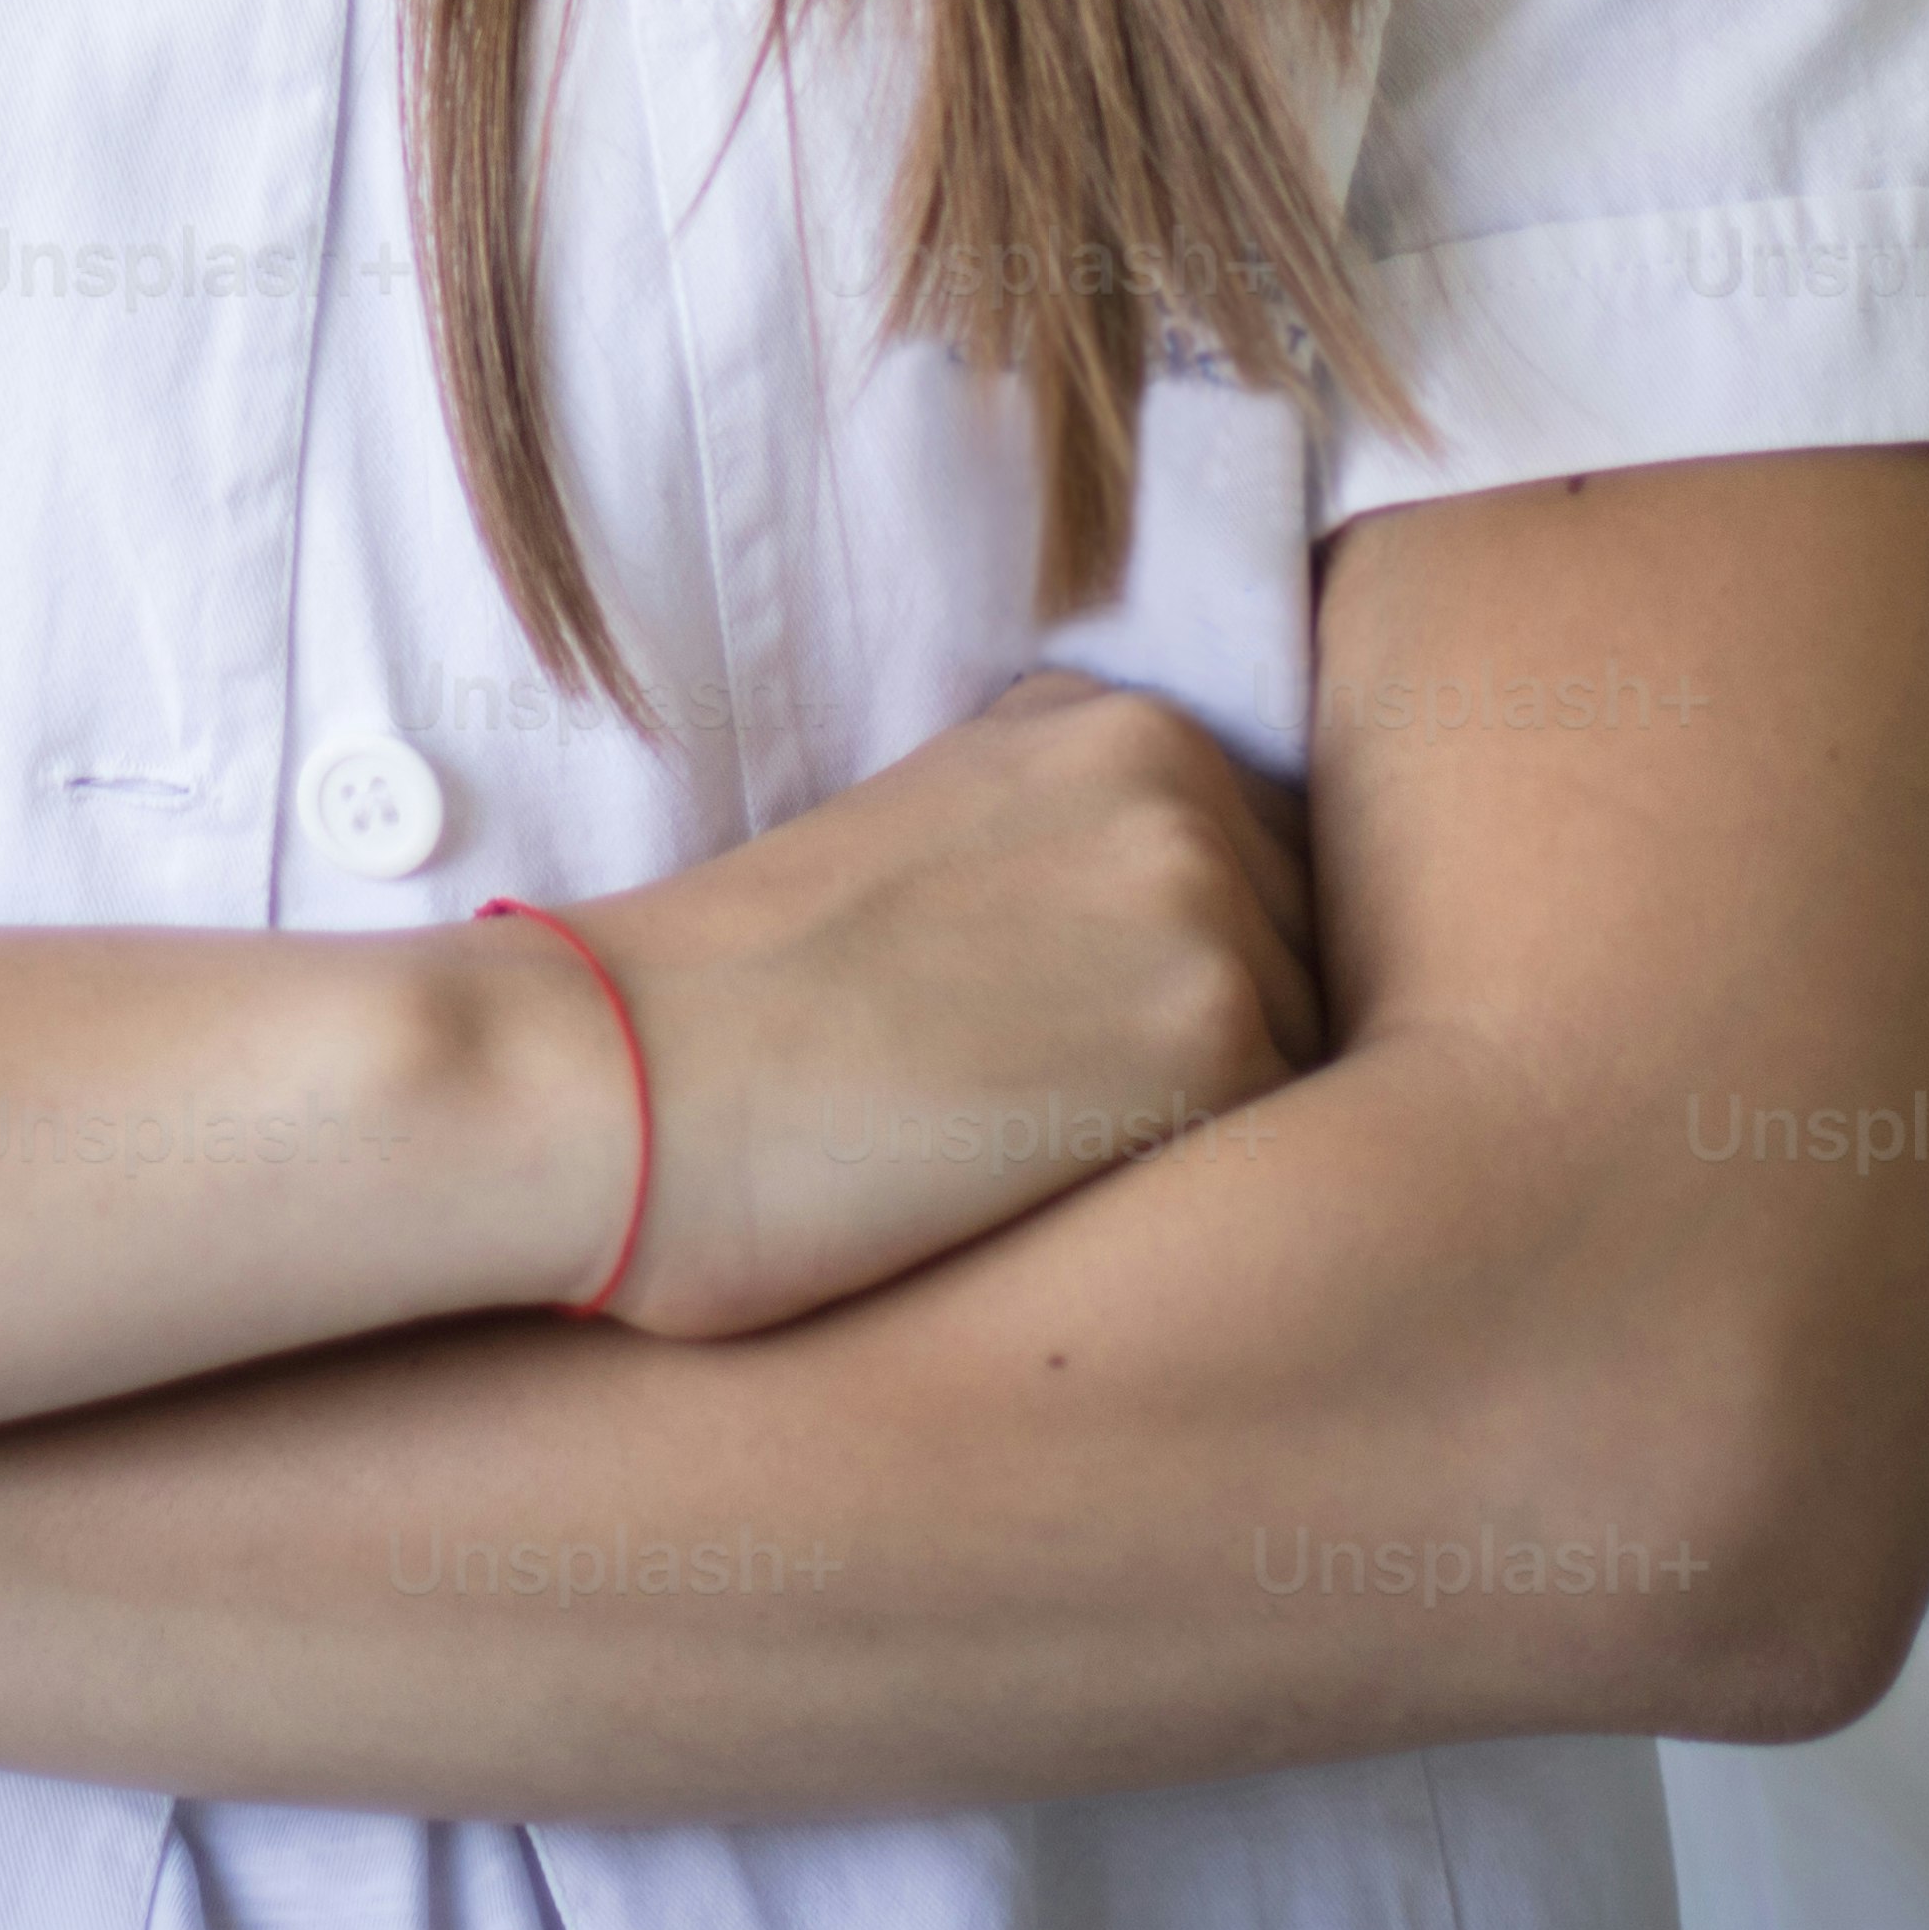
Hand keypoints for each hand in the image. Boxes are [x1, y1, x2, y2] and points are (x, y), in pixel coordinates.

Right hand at [547, 665, 1322, 1340]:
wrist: (620, 1080)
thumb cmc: (735, 1003)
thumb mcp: (920, 838)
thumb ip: (1068, 846)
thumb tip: (1203, 936)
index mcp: (1102, 718)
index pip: (1255, 869)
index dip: (1174, 984)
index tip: (1063, 1050)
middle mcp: (1177, 774)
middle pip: (1302, 954)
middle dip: (1211, 1053)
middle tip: (1045, 1125)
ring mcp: (1209, 895)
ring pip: (1309, 1057)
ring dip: (1214, 1133)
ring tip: (1042, 1170)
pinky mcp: (1215, 1036)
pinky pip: (1290, 1150)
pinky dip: (1200, 1200)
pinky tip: (1062, 1211)